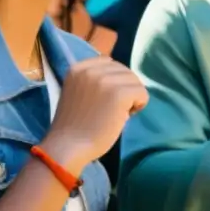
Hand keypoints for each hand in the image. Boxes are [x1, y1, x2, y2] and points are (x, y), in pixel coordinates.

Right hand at [41, 57, 148, 174]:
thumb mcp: (79, 92)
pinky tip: (124, 117)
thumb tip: (124, 76)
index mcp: (78, 67)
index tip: (104, 99)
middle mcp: (91, 69)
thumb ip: (95, 80)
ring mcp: (105, 80)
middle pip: (125, 71)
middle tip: (111, 110)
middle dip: (124, 89)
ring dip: (132, 98)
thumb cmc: (75, 125)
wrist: (67, 147)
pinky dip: (139, 106)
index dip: (114, 81)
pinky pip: (142, 93)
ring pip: (135, 82)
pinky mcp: (119, 93)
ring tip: (116, 114)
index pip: (110, 63)